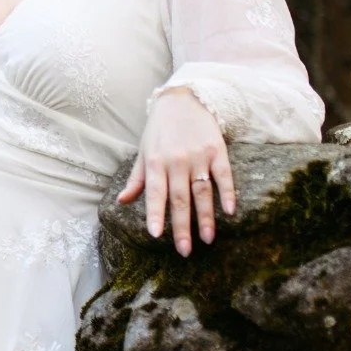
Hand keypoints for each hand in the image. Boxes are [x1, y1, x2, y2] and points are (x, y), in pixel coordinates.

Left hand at [117, 88, 234, 256]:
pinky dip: (227, 193)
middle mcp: (176, 160)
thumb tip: (121, 202)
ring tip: (208, 239)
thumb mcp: (143, 151)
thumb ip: (136, 179)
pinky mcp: (217, 150)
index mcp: (155, 162)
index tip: (156, 235)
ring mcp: (198, 156)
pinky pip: (224, 175)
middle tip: (184, 251)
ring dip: (206, 217)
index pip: (154, 193)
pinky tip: (229, 212)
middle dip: (182, 226)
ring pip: (202, 191)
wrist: (183, 99)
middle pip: (179, 198)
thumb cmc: (159, 130)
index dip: (155, 213)